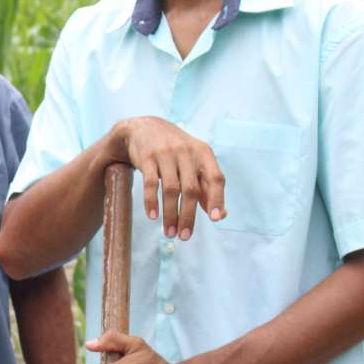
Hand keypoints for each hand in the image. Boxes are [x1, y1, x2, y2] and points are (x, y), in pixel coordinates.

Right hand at [116, 116, 225, 239]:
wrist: (143, 128)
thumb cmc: (175, 151)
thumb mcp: (194, 162)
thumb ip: (206, 186)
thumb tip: (221, 215)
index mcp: (203, 153)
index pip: (215, 178)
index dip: (217, 199)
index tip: (215, 219)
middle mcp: (186, 151)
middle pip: (191, 189)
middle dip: (188, 216)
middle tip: (185, 236)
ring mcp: (165, 153)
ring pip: (171, 189)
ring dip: (170, 214)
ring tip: (169, 232)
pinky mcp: (146, 157)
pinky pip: (150, 183)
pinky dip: (151, 202)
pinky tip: (153, 216)